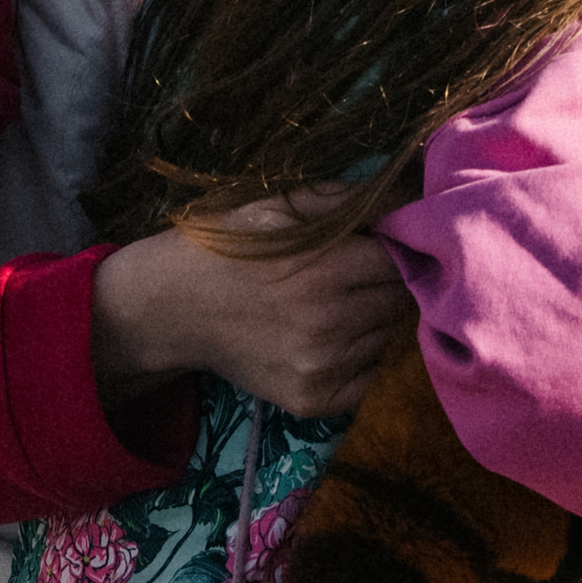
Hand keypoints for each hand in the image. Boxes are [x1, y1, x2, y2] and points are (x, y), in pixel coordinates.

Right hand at [91, 197, 414, 421]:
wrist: (171, 308)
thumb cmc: (225, 245)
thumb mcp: (277, 206)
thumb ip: (347, 197)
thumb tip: (410, 182)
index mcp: (324, 268)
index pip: (403, 256)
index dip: (400, 242)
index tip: (385, 236)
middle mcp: (329, 324)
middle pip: (401, 298)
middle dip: (389, 278)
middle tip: (356, 268)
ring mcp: (323, 368)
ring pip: (387, 336)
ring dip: (374, 317)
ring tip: (334, 300)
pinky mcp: (315, 400)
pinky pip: (368, 374)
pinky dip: (359, 355)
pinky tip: (326, 336)